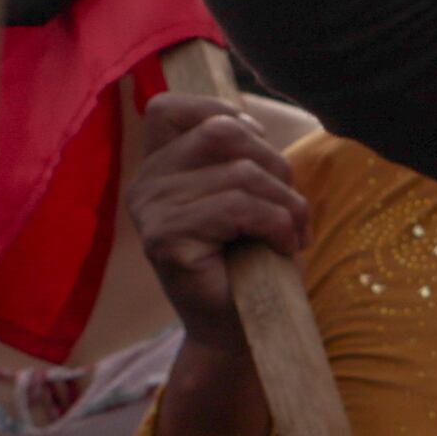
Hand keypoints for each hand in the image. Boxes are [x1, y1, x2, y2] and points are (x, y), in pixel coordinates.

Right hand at [126, 88, 304, 356]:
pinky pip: (238, 207)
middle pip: (222, 133)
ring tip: (291, 234)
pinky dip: (278, 224)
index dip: (222, 114)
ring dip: (286, 204)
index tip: (259, 149)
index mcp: (159, 167)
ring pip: (241, 173)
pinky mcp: (165, 238)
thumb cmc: (253, 258)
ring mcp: (150, 211)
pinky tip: (281, 247)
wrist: (243, 327)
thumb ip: (240, 154)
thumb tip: (249, 124)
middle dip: (275, 165)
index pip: (170, 108)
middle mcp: (145, 184)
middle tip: (289, 208)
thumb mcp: (251, 193)